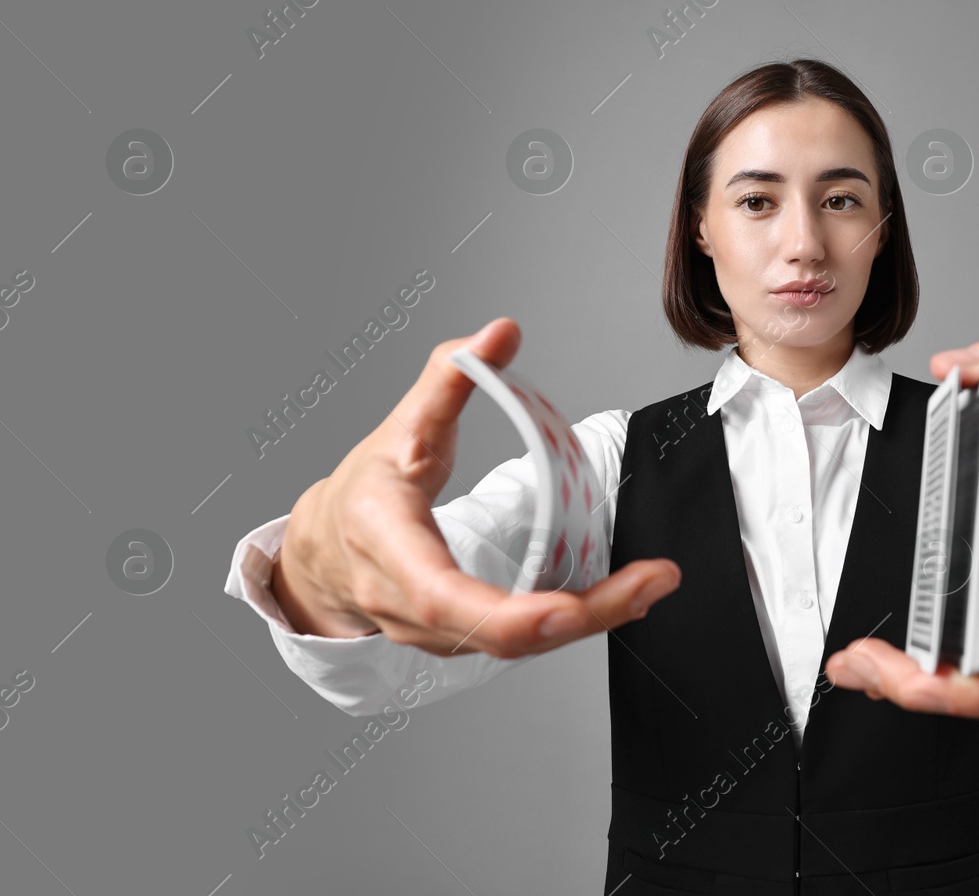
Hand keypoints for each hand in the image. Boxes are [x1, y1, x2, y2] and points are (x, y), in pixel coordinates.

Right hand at [272, 316, 681, 657]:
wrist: (325, 549)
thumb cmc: (366, 488)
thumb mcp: (402, 424)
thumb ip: (450, 374)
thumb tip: (499, 332)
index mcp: (387, 542)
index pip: (442, 594)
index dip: (504, 611)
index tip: (566, 608)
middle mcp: (405, 601)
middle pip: (497, 633)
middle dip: (583, 616)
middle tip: (653, 583)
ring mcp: (430, 633)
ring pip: (514, 647)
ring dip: (589, 621)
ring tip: (650, 586)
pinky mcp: (457, 642)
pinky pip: (518, 643)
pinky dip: (571, 624)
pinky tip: (618, 599)